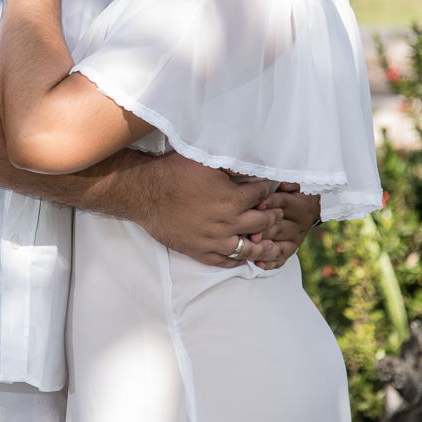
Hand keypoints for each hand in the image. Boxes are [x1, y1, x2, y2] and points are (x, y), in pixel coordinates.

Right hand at [131, 156, 288, 266]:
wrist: (144, 193)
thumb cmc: (173, 172)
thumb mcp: (205, 160)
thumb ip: (231, 163)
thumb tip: (251, 162)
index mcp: (232, 199)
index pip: (262, 194)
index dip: (268, 189)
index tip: (271, 188)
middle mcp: (228, 223)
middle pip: (262, 223)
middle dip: (272, 216)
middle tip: (277, 214)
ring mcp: (214, 240)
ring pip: (248, 248)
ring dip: (263, 245)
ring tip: (271, 244)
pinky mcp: (199, 251)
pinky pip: (225, 261)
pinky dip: (238, 260)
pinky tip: (243, 258)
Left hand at [251, 182, 320, 269]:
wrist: (311, 206)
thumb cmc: (294, 191)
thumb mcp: (295, 183)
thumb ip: (288, 182)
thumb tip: (282, 183)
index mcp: (299, 206)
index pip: (283, 204)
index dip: (269, 204)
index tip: (257, 205)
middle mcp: (299, 225)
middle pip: (279, 228)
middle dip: (263, 231)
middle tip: (249, 233)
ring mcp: (296, 239)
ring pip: (279, 246)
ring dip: (264, 249)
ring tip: (250, 249)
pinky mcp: (292, 249)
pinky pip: (281, 259)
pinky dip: (269, 263)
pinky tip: (257, 264)